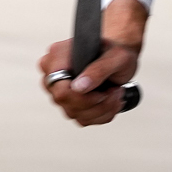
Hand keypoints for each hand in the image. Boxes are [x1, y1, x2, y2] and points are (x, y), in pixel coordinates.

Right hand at [38, 0, 144, 126]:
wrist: (119, 57)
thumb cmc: (116, 51)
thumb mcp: (116, 56)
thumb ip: (98, 69)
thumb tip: (78, 88)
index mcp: (58, 55)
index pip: (59, 87)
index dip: (82, 96)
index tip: (104, 92)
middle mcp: (53, 73)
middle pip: (65, 102)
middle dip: (96, 103)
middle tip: (115, 91)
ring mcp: (59, 90)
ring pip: (75, 114)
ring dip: (102, 109)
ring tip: (116, 93)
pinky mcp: (68, 103)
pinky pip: (82, 119)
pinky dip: (101, 115)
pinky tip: (111, 101)